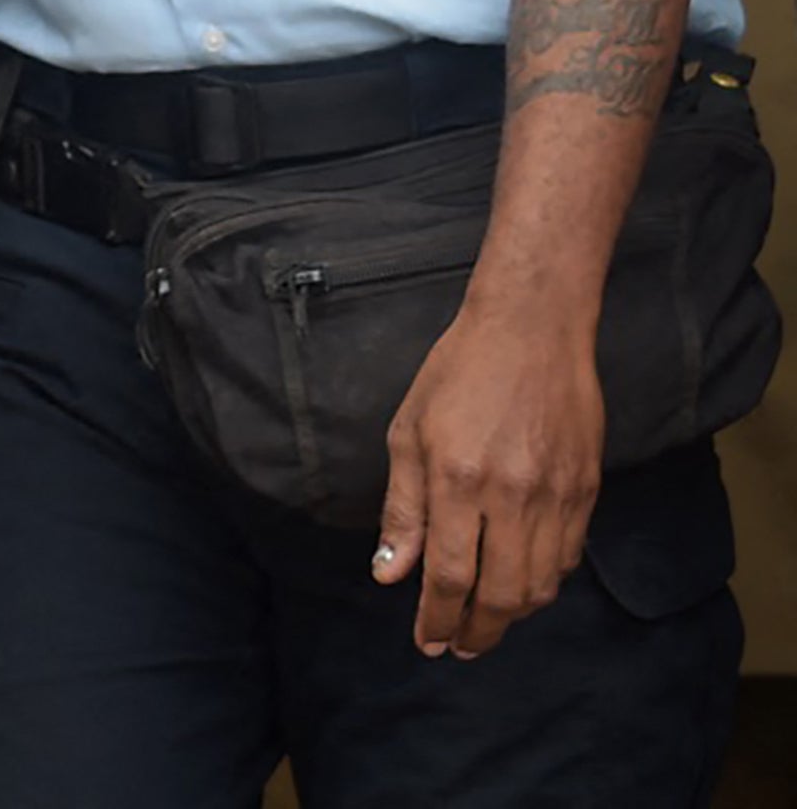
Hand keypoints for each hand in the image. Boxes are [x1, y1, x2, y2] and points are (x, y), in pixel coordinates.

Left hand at [372, 290, 604, 656]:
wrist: (532, 330)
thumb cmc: (458, 373)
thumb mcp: (408, 432)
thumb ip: (402, 510)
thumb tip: (390, 575)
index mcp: (458, 479)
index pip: (448, 575)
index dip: (436, 618)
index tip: (426, 642)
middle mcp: (512, 495)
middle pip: (501, 595)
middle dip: (476, 632)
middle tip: (457, 646)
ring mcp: (557, 495)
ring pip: (540, 584)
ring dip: (512, 615)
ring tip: (485, 623)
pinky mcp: (588, 489)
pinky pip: (567, 556)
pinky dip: (543, 582)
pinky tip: (520, 583)